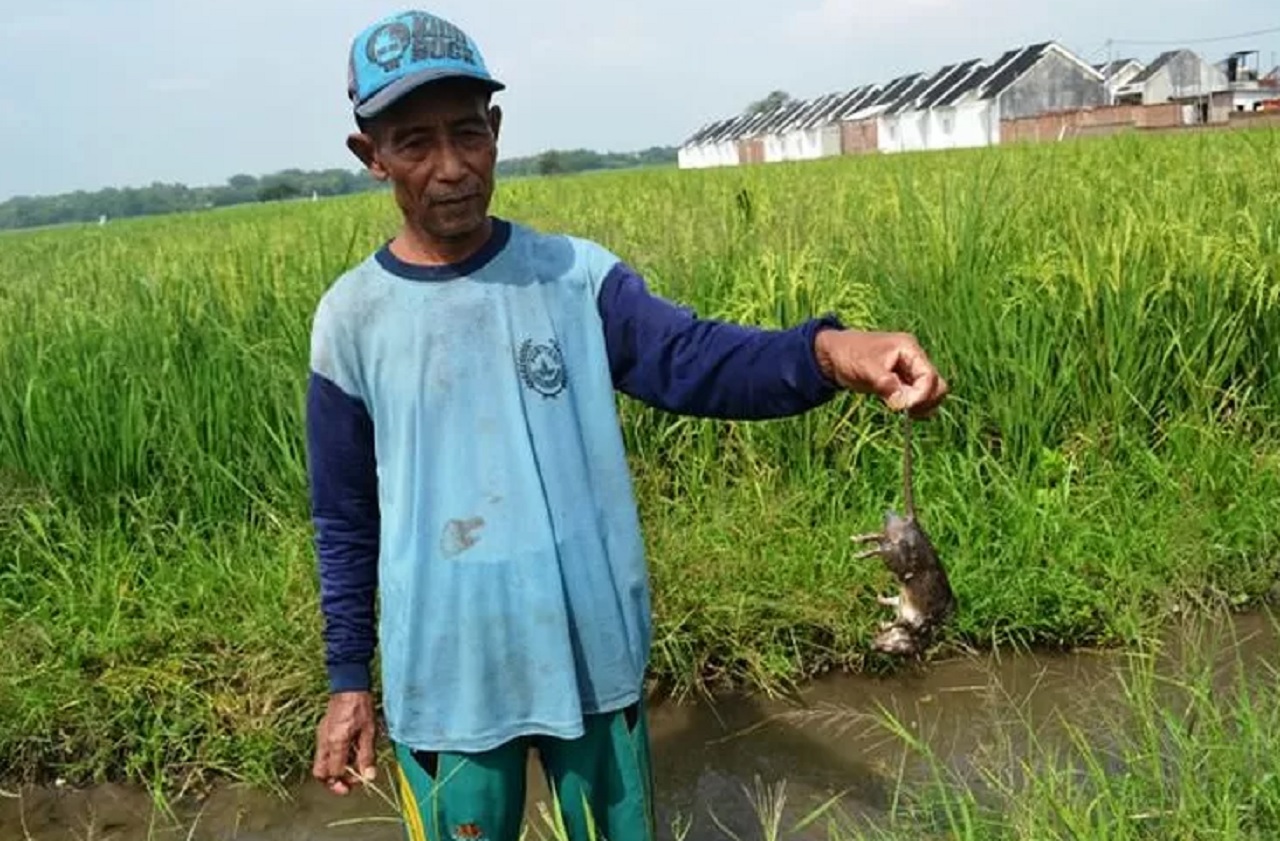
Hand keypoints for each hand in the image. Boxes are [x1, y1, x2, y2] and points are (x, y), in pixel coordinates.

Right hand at [313, 690, 377, 794]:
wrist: (349, 686)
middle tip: (349, 782)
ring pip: (320, 764)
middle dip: (333, 782)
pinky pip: (324, 753)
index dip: (347, 780)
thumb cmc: (361, 707)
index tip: (360, 778)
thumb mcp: (369, 732)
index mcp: (336, 743)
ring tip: (352, 764)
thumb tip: (369, 777)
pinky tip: (348, 751)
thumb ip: (367, 756)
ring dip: (334, 770)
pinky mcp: (322, 733)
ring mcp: (321, 737)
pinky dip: (333, 758)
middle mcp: (324, 743)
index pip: (335, 773)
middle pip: (320, 773)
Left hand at [814, 329, 948, 415]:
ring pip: (930, 393)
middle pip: (937, 385)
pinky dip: (912, 406)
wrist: (833, 355)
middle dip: (926, 401)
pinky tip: (898, 409)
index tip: (905, 408)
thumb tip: (903, 403)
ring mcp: (909, 371)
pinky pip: (917, 397)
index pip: (929, 376)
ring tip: (901, 411)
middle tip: (906, 412)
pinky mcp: (902, 382)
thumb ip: (886, 384)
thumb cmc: (848, 355)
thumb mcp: (865, 369)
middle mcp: (914, 359)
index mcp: (909, 350)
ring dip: (921, 406)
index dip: (922, 395)